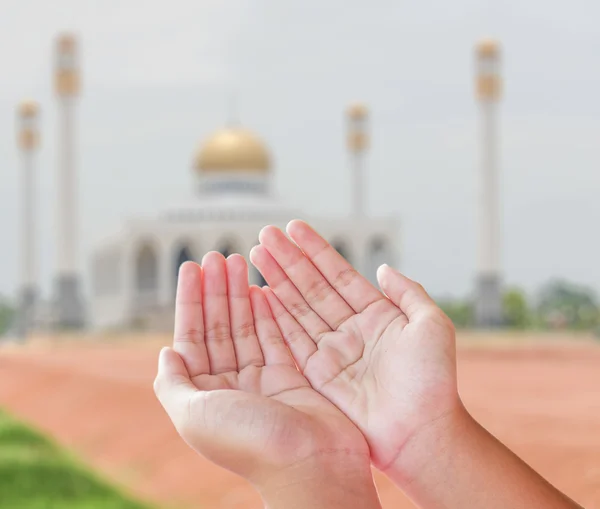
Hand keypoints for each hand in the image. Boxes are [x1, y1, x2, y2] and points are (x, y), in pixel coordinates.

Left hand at [154, 254, 380, 507]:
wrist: (311, 466)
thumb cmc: (250, 443)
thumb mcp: (194, 415)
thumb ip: (174, 383)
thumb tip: (165, 352)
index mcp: (204, 394)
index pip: (192, 336)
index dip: (191, 301)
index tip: (192, 267)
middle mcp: (231, 385)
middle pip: (220, 326)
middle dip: (217, 290)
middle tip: (218, 255)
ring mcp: (263, 380)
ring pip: (248, 327)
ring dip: (241, 294)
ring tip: (239, 260)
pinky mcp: (292, 377)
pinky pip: (277, 336)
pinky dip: (269, 312)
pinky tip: (262, 289)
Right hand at [250, 221, 461, 475]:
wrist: (421, 431)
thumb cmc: (433, 380)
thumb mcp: (431, 324)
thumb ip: (408, 292)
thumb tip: (384, 268)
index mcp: (376, 314)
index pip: (338, 274)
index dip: (316, 250)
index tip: (294, 227)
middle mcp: (350, 328)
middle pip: (312, 286)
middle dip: (288, 260)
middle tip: (265, 233)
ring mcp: (332, 350)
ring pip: (298, 307)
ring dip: (276, 280)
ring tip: (256, 253)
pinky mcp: (317, 374)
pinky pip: (291, 338)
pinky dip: (274, 316)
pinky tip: (259, 293)